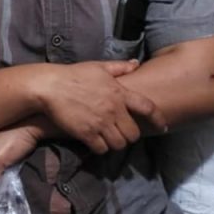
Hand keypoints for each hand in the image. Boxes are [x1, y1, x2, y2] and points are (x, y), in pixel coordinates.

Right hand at [36, 60, 166, 153]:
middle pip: (133, 133)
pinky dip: (100, 148)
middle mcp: (113, 109)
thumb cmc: (74, 75)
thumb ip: (120, 67)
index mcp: (119, 92)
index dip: (158, 119)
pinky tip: (95, 142)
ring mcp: (100, 122)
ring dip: (115, 144)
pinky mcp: (86, 133)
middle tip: (122, 134)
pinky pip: (101, 149)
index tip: (163, 127)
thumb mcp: (99, 67)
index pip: (147, 107)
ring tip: (109, 139)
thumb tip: (136, 64)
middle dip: (129, 136)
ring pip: (119, 144)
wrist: (50, 86)